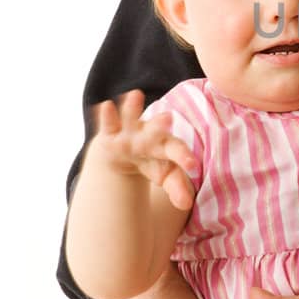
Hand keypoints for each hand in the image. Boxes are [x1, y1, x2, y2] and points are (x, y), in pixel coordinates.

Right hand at [90, 89, 196, 211]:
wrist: (127, 150)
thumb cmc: (154, 161)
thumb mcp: (165, 175)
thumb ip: (178, 188)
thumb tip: (187, 204)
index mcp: (166, 146)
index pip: (177, 150)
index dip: (184, 157)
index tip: (192, 165)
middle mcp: (149, 134)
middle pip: (155, 132)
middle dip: (158, 125)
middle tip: (167, 117)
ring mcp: (128, 131)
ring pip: (131, 119)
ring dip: (132, 109)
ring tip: (135, 95)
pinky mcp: (110, 132)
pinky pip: (108, 123)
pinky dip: (107, 115)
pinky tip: (105, 106)